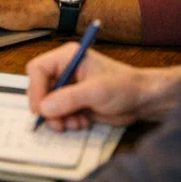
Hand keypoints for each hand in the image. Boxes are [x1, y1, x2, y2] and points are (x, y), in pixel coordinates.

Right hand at [26, 44, 148, 130]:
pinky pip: (59, 113)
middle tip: (57, 123)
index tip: (40, 109)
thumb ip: (69, 99)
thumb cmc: (125, 87)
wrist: (145, 100)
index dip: (36, 88)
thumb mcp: (97, 91)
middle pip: (40, 88)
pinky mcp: (74, 102)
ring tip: (74, 124)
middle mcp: (64, 70)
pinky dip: (67, 121)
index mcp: (67, 57)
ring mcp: (69, 87)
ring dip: (58, 117)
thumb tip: (44, 108)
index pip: (38, 69)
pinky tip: (82, 123)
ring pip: (48, 104)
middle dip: (47, 108)